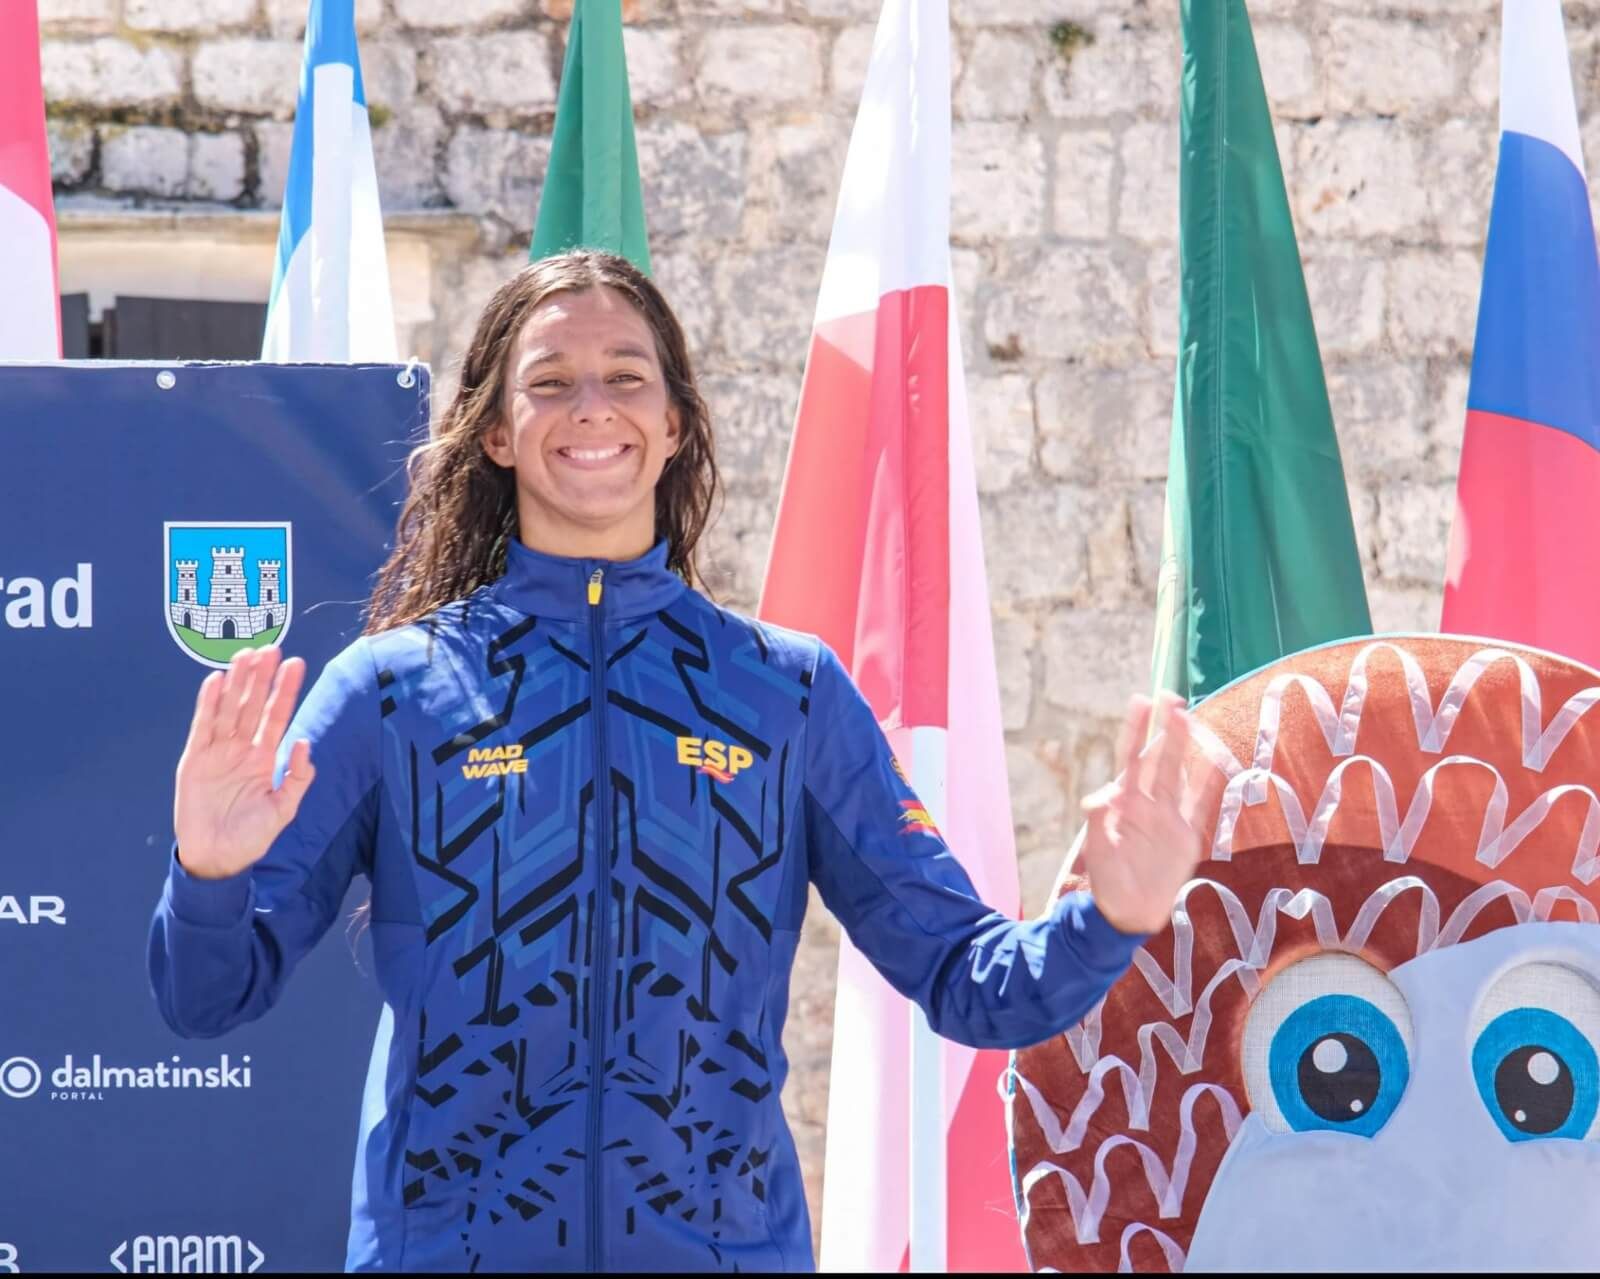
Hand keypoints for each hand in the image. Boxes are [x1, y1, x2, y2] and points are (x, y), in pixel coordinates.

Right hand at [172, 646, 314, 880]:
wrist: (217, 859)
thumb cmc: (251, 837)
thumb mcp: (282, 810)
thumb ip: (296, 779)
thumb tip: (305, 744)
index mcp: (263, 758)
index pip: (276, 717)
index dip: (285, 691)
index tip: (296, 664)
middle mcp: (241, 749)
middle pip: (252, 705)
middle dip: (262, 678)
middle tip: (272, 649)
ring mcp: (217, 752)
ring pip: (228, 709)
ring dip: (237, 682)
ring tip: (246, 655)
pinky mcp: (194, 760)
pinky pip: (202, 727)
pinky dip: (208, 704)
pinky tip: (216, 681)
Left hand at [1077, 691, 1201, 934]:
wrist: (1128, 912)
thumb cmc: (1107, 878)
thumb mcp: (1097, 850)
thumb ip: (1098, 823)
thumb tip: (1099, 797)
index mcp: (1124, 802)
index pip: (1130, 758)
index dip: (1136, 730)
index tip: (1140, 701)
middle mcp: (1148, 803)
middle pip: (1158, 759)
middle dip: (1165, 729)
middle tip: (1171, 697)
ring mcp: (1169, 818)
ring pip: (1180, 775)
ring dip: (1185, 749)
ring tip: (1190, 719)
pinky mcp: (1186, 836)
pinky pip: (1200, 806)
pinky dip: (1209, 784)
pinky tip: (1217, 761)